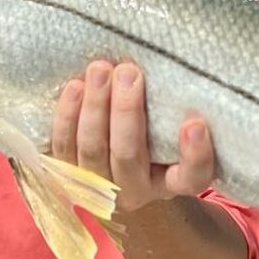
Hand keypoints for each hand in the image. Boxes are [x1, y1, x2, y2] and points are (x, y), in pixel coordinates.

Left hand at [52, 60, 215, 212]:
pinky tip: (75, 87)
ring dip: (94, 106)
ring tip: (100, 70)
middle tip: (129, 72)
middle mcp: (135, 191)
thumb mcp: (171, 135)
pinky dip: (67, 115)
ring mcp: (97, 187)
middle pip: (128, 154)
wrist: (111, 171)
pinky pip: (63, 146)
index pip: (192, 177)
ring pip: (92, 148)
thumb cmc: (151, 141)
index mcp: (172, 182)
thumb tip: (171, 67)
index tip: (195, 124)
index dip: (195, 155)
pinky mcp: (66, 175)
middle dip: (126, 111)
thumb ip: (175, 114)